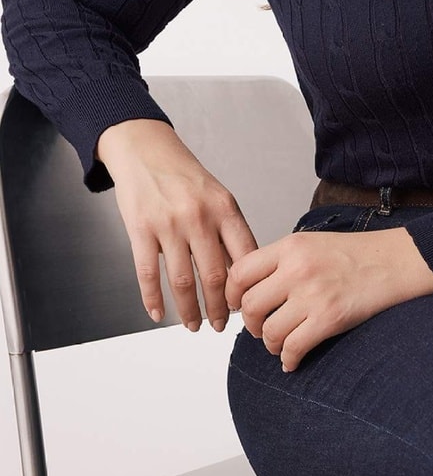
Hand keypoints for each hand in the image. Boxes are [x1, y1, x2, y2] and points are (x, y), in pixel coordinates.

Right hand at [96, 118, 257, 331]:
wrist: (146, 149)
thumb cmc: (185, 176)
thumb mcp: (217, 196)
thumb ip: (229, 231)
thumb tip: (243, 274)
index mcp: (225, 208)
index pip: (244, 257)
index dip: (247, 288)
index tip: (248, 306)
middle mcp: (199, 217)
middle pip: (214, 277)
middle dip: (219, 309)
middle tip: (221, 326)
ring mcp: (169, 224)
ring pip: (182, 282)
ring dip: (188, 311)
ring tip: (194, 326)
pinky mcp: (140, 230)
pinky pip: (148, 274)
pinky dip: (152, 300)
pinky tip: (157, 315)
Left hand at [225, 225, 432, 370]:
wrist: (395, 261)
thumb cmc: (355, 253)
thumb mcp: (311, 243)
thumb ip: (280, 261)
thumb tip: (250, 290)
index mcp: (290, 247)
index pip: (240, 272)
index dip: (231, 295)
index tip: (236, 305)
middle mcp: (297, 268)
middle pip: (250, 306)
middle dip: (252, 324)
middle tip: (263, 327)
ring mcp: (313, 294)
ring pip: (269, 332)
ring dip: (271, 344)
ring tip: (281, 342)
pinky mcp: (329, 318)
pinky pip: (293, 348)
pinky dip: (289, 360)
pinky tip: (293, 359)